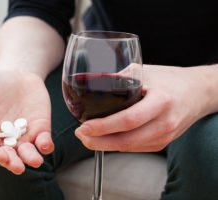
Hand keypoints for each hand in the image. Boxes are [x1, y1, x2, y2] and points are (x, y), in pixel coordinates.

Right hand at [0, 69, 53, 173]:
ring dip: (32, 157)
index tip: (1, 157)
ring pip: (28, 152)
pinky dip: (45, 144)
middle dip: (14, 162)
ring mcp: (24, 135)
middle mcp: (6, 140)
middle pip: (10, 156)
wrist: (14, 73)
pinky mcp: (40, 128)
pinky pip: (43, 140)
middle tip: (18, 167)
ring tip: (36, 161)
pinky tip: (45, 145)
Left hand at [75, 65, 209, 151]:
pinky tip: (105, 140)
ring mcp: (165, 136)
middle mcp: (164, 123)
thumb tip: (92, 82)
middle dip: (98, 141)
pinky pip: (136, 148)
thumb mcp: (145, 71)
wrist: (198, 93)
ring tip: (87, 138)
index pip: (127, 120)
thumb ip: (120, 78)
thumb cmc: (170, 79)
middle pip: (126, 141)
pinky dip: (117, 145)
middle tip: (80, 135)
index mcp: (160, 102)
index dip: (103, 127)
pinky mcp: (162, 143)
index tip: (83, 127)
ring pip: (129, 148)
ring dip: (105, 146)